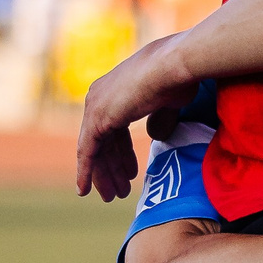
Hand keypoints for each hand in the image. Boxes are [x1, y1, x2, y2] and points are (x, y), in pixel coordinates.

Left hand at [76, 33, 194, 199]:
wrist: (174, 66)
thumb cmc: (178, 78)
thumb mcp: (168, 102)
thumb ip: (159, 119)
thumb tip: (156, 135)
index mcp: (115, 91)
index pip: (113, 129)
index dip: (122, 154)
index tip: (130, 173)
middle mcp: (99, 97)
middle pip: (103, 141)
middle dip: (111, 168)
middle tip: (118, 191)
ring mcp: (96, 107)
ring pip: (94, 150)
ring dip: (103, 175)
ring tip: (112, 197)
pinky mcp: (97, 119)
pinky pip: (87, 152)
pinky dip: (85, 172)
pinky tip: (84, 190)